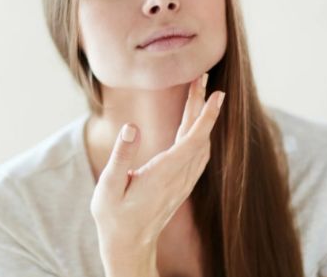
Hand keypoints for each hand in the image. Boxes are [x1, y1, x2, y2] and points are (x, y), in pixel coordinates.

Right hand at [90, 73, 224, 276]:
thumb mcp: (109, 187)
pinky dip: (199, 134)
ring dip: (201, 119)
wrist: (128, 246)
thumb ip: (120, 156)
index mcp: (163, 173)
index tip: (217, 95)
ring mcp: (182, 182)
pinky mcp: (180, 185)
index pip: (191, 140)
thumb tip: (132, 127)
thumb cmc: (114, 217)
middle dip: (203, 106)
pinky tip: (195, 126)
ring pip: (200, 145)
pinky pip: (197, 156)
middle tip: (204, 79)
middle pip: (198, 136)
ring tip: (199, 94)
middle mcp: (178, 177)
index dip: (206, 116)